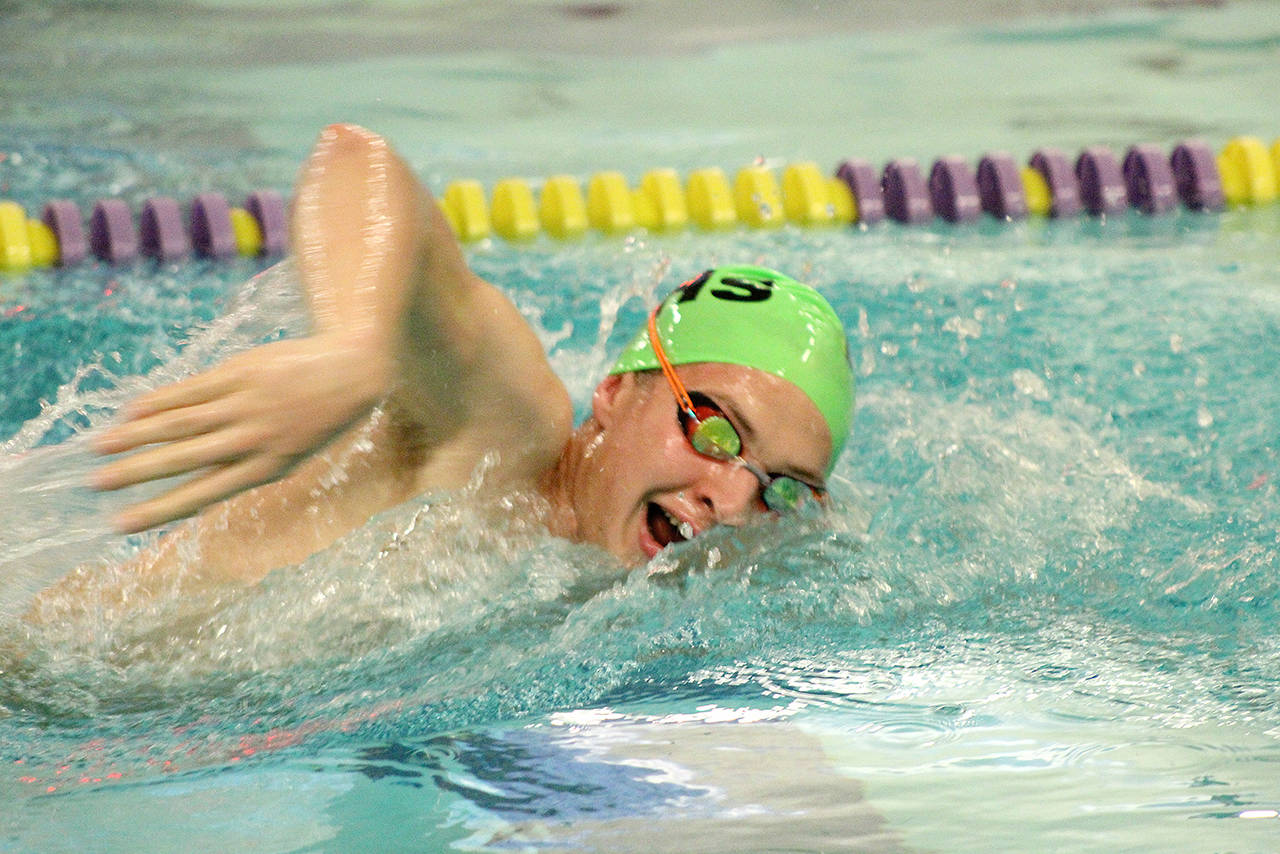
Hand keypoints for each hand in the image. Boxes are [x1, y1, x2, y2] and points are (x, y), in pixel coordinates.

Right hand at [91, 335, 388, 532]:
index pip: (203, 494)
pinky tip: (130, 411)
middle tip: (96, 485)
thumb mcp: (291, 451)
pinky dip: (158, 401)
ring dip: (135, 437)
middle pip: (182, 460)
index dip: (160, 510)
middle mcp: (252, 440)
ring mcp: (244, 405)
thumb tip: (196, 475)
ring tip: (99, 448)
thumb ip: (247, 462)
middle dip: (136, 474)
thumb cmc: (321, 416)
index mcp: (267, 468)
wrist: (356, 370)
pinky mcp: (240, 373)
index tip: (122, 524)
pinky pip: (190, 390)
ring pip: (179, 424)